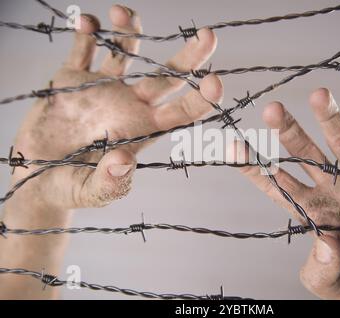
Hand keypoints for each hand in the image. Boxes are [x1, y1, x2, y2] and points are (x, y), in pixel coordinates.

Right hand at [9, 5, 221, 209]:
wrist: (36, 176)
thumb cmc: (71, 187)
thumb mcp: (92, 191)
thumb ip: (110, 182)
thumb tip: (124, 162)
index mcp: (142, 130)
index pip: (181, 113)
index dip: (201, 99)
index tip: (215, 82)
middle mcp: (129, 105)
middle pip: (167, 76)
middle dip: (190, 56)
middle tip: (209, 36)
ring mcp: (103, 89)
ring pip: (125, 52)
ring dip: (129, 30)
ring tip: (120, 13)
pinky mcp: (72, 79)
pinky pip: (84, 49)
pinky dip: (87, 33)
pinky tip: (88, 24)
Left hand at [234, 88, 339, 298]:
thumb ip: (323, 272)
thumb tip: (322, 242)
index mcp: (315, 213)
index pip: (277, 185)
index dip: (256, 168)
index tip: (234, 147)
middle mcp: (334, 190)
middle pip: (304, 155)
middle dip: (288, 132)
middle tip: (273, 110)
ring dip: (331, 118)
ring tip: (320, 95)